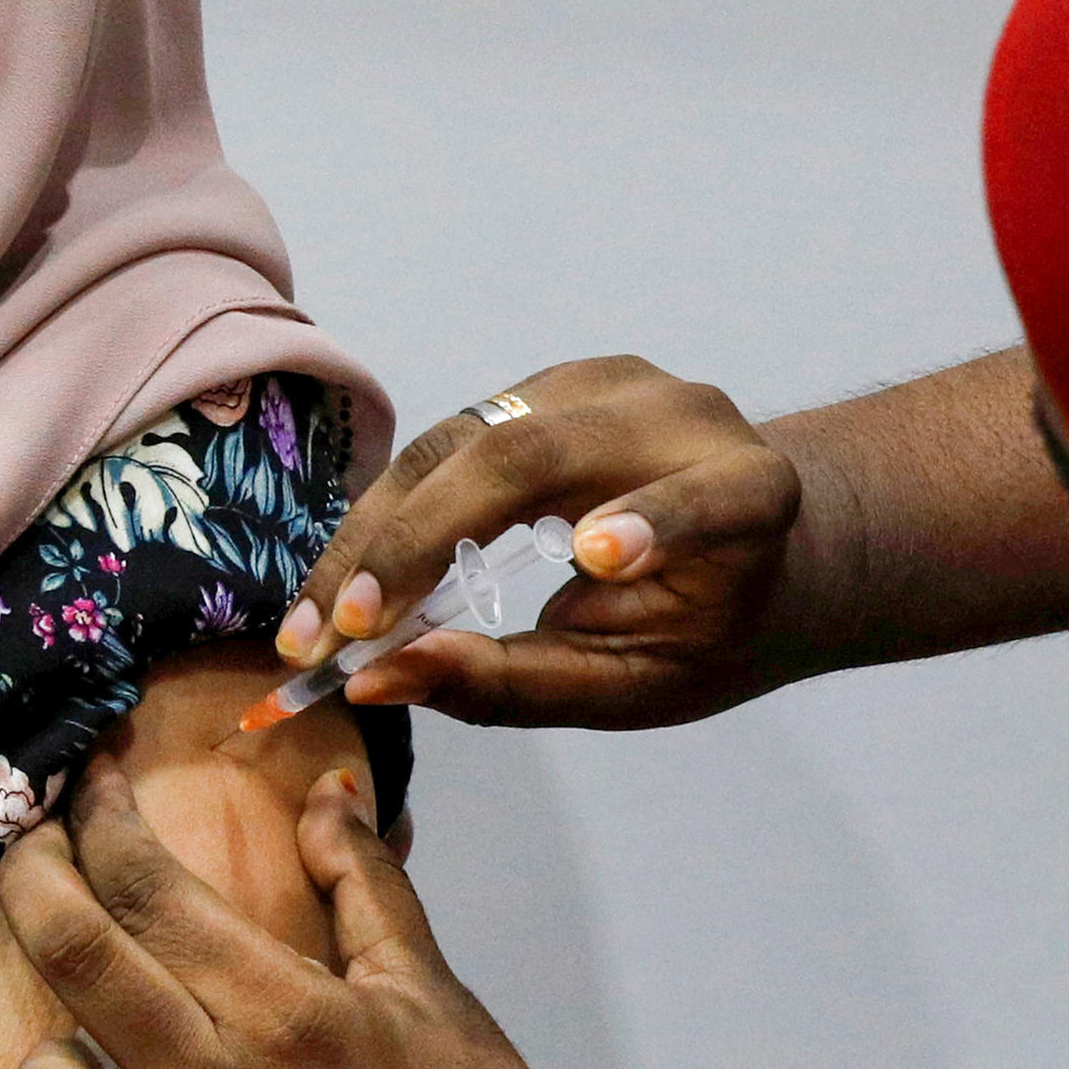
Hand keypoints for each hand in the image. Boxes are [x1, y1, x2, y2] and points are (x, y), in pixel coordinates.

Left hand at [0, 754, 623, 1068]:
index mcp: (285, 1013)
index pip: (148, 885)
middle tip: (22, 847)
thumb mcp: (434, 993)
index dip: (95, 816)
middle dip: (27, 877)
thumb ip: (364, 885)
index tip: (81, 783)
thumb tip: (321, 788)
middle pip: (74, 957)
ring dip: (40, 1067)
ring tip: (70, 1056)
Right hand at [277, 357, 802, 727]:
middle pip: (525, 459)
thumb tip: (375, 680)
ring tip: (314, 623)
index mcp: (749, 493)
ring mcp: (600, 385)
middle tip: (341, 632)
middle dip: (415, 543)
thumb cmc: (702, 626)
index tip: (597, 558)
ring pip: (458, 443)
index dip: (658, 518)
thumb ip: (516, 683)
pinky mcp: (542, 385)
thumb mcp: (631, 684)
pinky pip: (441, 445)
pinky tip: (341, 583)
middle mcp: (678, 417)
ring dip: (372, 535)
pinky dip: (382, 518)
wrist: (754, 537)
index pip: (712, 499)